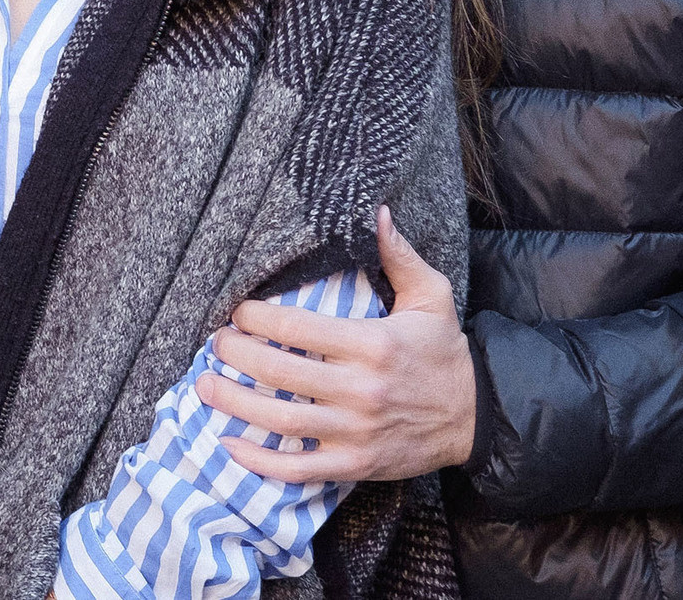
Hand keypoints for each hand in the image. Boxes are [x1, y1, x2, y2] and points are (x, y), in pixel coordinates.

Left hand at [200, 206, 475, 483]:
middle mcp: (362, 389)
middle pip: (282, 375)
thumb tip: (376, 213)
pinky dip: (260, 463)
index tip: (237, 311)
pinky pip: (300, 470)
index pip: (298, 330)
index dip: (257, 320)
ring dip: (236, 405)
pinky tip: (229, 444)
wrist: (477, 416)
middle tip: (215, 343)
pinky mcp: (357, 465)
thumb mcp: (432, 295)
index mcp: (374, 343)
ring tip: (205, 386)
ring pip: (283, 422)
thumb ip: (399, 255)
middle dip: (238, 356)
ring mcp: (358, 432)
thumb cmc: (444, 351)